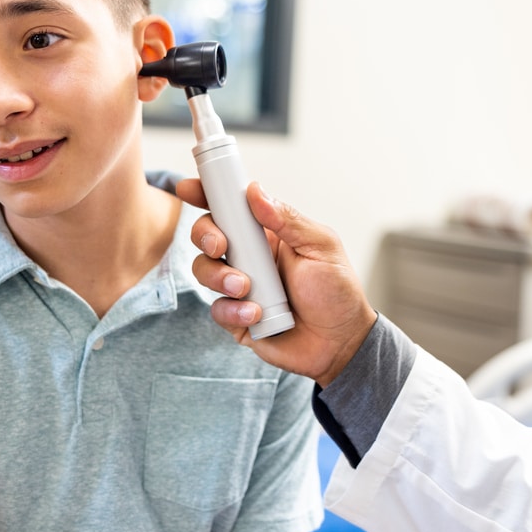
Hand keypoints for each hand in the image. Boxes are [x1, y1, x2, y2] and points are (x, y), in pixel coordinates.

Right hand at [177, 179, 377, 385]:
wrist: (341, 342)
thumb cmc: (337, 292)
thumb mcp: (321, 247)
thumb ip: (288, 219)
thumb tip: (255, 191)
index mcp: (268, 234)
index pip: (231, 208)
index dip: (207, 195)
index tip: (189, 188)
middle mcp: (249, 257)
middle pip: (206, 235)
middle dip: (205, 235)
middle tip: (220, 246)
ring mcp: (239, 287)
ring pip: (204, 271)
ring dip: (219, 276)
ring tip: (245, 287)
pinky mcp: (236, 317)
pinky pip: (217, 309)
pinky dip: (233, 310)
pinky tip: (256, 314)